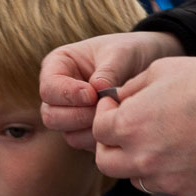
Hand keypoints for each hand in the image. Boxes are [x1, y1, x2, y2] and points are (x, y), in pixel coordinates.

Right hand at [39, 31, 183, 149]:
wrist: (146, 65)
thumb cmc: (129, 52)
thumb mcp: (120, 53)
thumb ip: (108, 71)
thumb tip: (97, 90)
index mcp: (58, 66)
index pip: (49, 88)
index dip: (68, 94)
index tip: (93, 94)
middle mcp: (58, 93)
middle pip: (51, 115)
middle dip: (78, 116)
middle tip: (103, 109)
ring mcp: (69, 114)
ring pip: (67, 133)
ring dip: (90, 129)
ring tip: (112, 116)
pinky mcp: (83, 131)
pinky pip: (84, 143)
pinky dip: (100, 138)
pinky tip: (116, 126)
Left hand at [91, 56, 195, 195]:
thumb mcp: (162, 70)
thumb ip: (131, 89)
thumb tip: (117, 101)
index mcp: (129, 126)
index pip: (97, 130)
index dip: (104, 115)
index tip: (115, 108)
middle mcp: (141, 159)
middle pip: (106, 163)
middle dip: (110, 146)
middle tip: (125, 131)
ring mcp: (165, 181)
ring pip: (136, 177)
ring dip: (140, 162)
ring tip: (163, 140)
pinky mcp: (189, 194)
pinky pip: (169, 186)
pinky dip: (172, 173)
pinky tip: (189, 153)